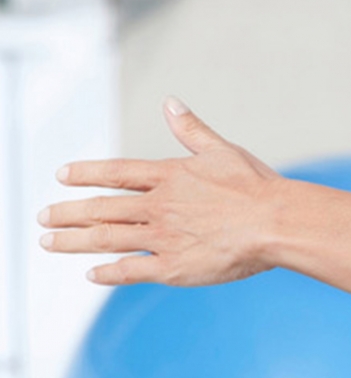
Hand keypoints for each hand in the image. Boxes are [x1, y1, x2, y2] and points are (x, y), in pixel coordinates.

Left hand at [39, 97, 283, 285]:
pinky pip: (131, 271)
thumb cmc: (257, 186)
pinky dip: (108, 273)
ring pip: (106, 239)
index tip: (62, 175)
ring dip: (74, 241)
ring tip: (50, 243)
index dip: (86, 173)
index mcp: (170, 176)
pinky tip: (92, 274)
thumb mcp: (223, 150)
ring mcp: (163, 238)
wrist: (278, 223)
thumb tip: (170, 103)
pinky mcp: (174, 268)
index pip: (116, 172)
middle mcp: (159, 206)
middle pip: (100, 209)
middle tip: (44, 218)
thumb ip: (192, 130)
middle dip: (67, 213)